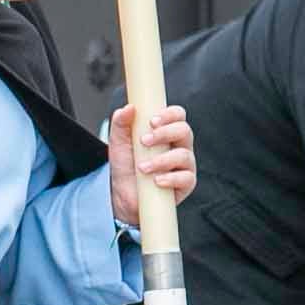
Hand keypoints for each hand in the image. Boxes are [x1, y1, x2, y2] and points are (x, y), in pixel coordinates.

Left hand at [109, 103, 195, 226]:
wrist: (124, 196)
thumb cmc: (126, 166)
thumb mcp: (118, 143)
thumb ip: (121, 123)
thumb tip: (129, 108)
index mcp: (167, 132)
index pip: (177, 115)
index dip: (169, 114)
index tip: (151, 121)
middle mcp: (179, 146)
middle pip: (184, 131)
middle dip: (164, 134)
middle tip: (144, 142)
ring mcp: (185, 165)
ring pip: (184, 155)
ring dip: (161, 160)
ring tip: (143, 168)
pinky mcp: (186, 184)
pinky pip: (186, 178)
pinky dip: (170, 179)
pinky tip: (157, 181)